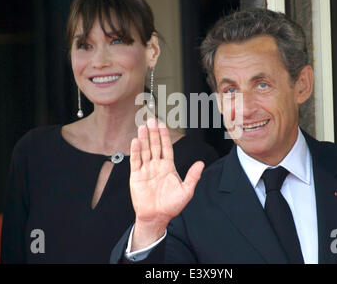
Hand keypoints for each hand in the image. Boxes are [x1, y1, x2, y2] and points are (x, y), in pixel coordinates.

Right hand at [129, 118, 203, 249]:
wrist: (157, 217)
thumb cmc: (172, 206)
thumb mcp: (186, 191)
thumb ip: (193, 176)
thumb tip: (201, 163)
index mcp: (168, 167)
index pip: (166, 147)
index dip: (165, 136)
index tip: (163, 124)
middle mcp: (156, 166)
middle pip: (154, 145)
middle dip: (154, 133)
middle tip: (152, 119)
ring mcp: (146, 170)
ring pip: (145, 150)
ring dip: (144, 138)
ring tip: (143, 126)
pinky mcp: (136, 176)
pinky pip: (136, 161)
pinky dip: (135, 150)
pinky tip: (136, 140)